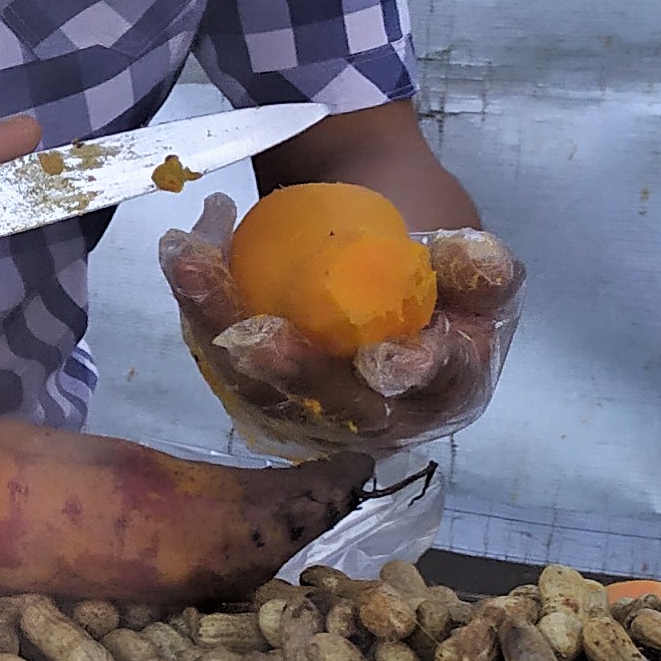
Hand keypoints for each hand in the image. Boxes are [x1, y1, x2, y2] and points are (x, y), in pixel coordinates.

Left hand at [161, 198, 523, 455]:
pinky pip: (220, 351)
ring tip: (194, 265)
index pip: (435, 385)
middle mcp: (375, 416)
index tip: (391, 357)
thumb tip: (478, 260)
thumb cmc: (429, 262)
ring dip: (218, 322)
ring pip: (257, 381)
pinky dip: (198, 300)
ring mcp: (308, 408)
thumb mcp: (463, 258)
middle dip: (291, 370)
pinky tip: (182, 252)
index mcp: (444, 388)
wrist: (378, 244)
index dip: (416, 372)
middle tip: (256, 334)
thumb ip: (475, 267)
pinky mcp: (256, 386)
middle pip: (331, 402)